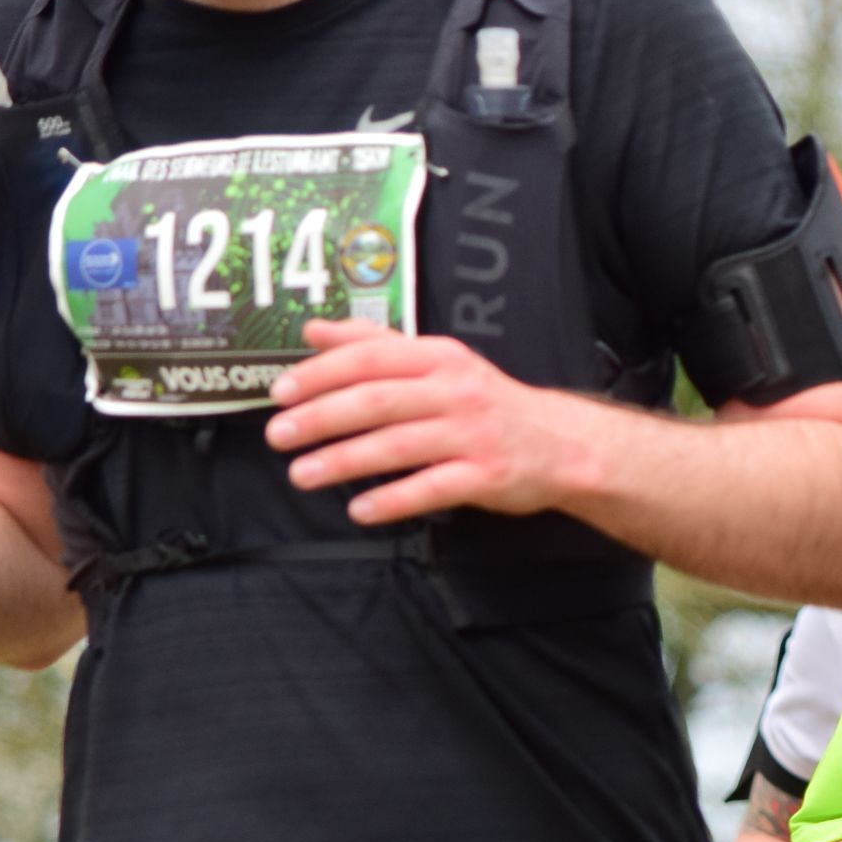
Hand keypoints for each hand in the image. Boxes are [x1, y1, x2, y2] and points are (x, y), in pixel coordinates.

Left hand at [264, 320, 594, 523]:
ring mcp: (472, 435)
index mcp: (440, 358)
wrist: (563, 444)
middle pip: (377, 401)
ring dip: (343, 461)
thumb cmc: (488, 404)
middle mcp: (456, 391)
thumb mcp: (439, 362)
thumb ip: (376, 344)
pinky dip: (393, 500)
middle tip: (278, 436)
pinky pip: (432, 489)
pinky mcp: (486, 476)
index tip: (281, 392)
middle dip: (321, 418)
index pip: (371, 357)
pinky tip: (360, 510)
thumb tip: (313, 331)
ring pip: (397, 446)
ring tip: (302, 474)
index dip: (321, 374)